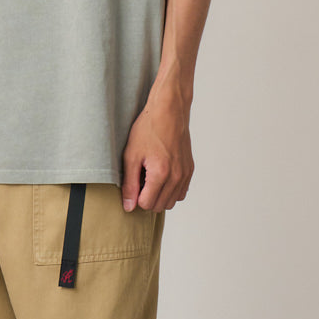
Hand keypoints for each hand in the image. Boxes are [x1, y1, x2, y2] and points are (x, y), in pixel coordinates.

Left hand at [120, 89, 193, 212]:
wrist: (169, 111)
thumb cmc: (148, 129)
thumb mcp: (131, 156)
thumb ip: (129, 184)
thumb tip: (128, 207)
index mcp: (161, 174)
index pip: (147, 204)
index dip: (136, 196)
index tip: (134, 181)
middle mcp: (177, 177)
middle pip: (159, 206)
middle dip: (147, 197)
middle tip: (141, 178)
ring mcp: (185, 174)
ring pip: (171, 202)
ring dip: (159, 196)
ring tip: (151, 176)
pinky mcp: (190, 170)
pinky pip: (181, 192)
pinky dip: (171, 190)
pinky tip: (162, 176)